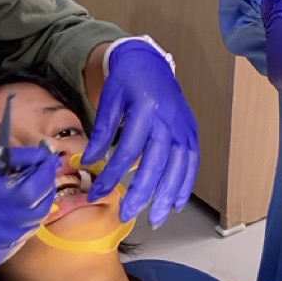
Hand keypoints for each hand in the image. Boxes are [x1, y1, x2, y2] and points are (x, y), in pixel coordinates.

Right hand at [0, 148, 59, 273]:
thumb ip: (7, 159)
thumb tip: (41, 155)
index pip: (28, 191)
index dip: (44, 176)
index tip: (49, 162)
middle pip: (33, 212)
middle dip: (44, 191)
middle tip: (42, 176)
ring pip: (27, 230)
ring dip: (32, 211)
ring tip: (22, 195)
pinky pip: (13, 245)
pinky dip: (17, 229)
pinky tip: (5, 216)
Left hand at [82, 41, 198, 227]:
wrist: (150, 62)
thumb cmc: (127, 80)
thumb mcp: (109, 101)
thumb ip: (101, 132)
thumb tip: (89, 162)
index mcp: (145, 109)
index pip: (127, 150)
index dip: (112, 175)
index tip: (98, 193)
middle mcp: (168, 120)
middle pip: (156, 163)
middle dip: (142, 193)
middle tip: (128, 214)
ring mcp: (183, 127)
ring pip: (177, 166)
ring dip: (167, 195)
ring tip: (156, 218)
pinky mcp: (191, 131)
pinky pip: (192, 162)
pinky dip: (186, 184)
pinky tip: (177, 202)